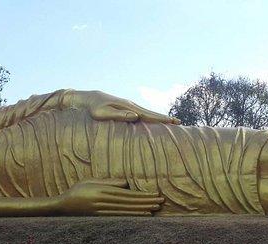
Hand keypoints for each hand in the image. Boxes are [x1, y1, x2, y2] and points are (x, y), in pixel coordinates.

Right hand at [59, 179, 163, 215]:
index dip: (142, 195)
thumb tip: (127, 184)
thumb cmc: (77, 191)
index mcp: (103, 190)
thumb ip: (109, 182)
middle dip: (146, 202)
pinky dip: (132, 216)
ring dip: (142, 209)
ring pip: (126, 210)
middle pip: (130, 202)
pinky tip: (141, 216)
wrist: (61, 207)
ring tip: (155, 209)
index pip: (127, 193)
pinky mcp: (100, 218)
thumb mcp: (91, 182)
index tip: (154, 195)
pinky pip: (120, 217)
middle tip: (160, 202)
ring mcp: (102, 211)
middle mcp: (104, 201)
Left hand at [66, 90, 180, 123]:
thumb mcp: (104, 114)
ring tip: (170, 121)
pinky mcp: (126, 107)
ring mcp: (130, 105)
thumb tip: (135, 116)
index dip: (160, 119)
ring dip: (159, 117)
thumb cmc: (93, 109)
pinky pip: (142, 113)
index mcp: (128, 108)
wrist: (88, 98)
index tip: (173, 121)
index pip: (148, 115)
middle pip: (151, 113)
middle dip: (164, 118)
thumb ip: (119, 115)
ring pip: (147, 112)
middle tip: (178, 122)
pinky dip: (150, 117)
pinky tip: (153, 120)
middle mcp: (131, 105)